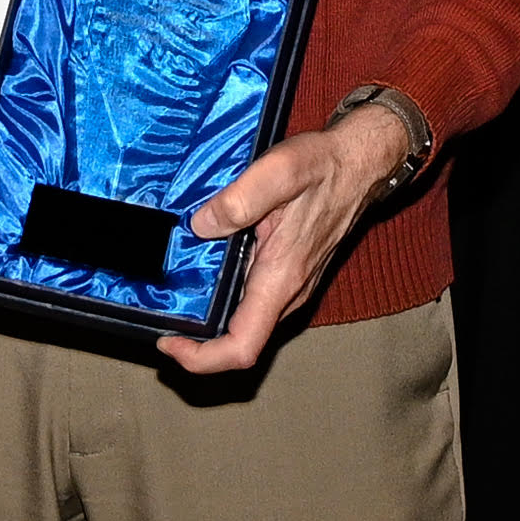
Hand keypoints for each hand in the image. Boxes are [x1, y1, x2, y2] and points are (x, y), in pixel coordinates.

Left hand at [175, 105, 413, 374]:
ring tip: (172, 295)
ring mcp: (290, 287)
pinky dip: (223, 300)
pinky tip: (203, 272)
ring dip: (208, 320)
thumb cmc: (325, 166)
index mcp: (281, 277)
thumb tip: (199, 227)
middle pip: (238, 342)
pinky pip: (252, 304)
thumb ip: (238, 200)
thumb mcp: (281, 170)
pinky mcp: (288, 275)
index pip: (242, 346)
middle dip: (195, 340)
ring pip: (244, 324)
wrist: (361, 163)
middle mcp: (287, 292)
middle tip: (158, 314)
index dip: (200, 357)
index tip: (167, 342)